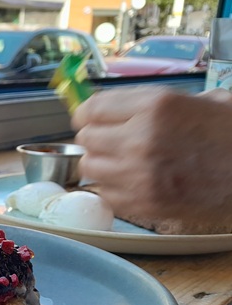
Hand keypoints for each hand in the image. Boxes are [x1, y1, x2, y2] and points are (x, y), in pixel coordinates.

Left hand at [72, 86, 231, 224]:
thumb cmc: (230, 135)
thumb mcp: (199, 102)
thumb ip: (151, 104)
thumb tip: (111, 108)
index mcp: (154, 106)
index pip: (90, 109)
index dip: (87, 114)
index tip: (89, 118)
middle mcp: (141, 138)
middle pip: (86, 138)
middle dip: (97, 139)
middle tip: (114, 142)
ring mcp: (139, 174)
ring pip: (90, 167)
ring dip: (102, 164)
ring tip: (126, 162)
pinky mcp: (143, 203)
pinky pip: (105, 194)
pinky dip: (113, 188)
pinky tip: (135, 182)